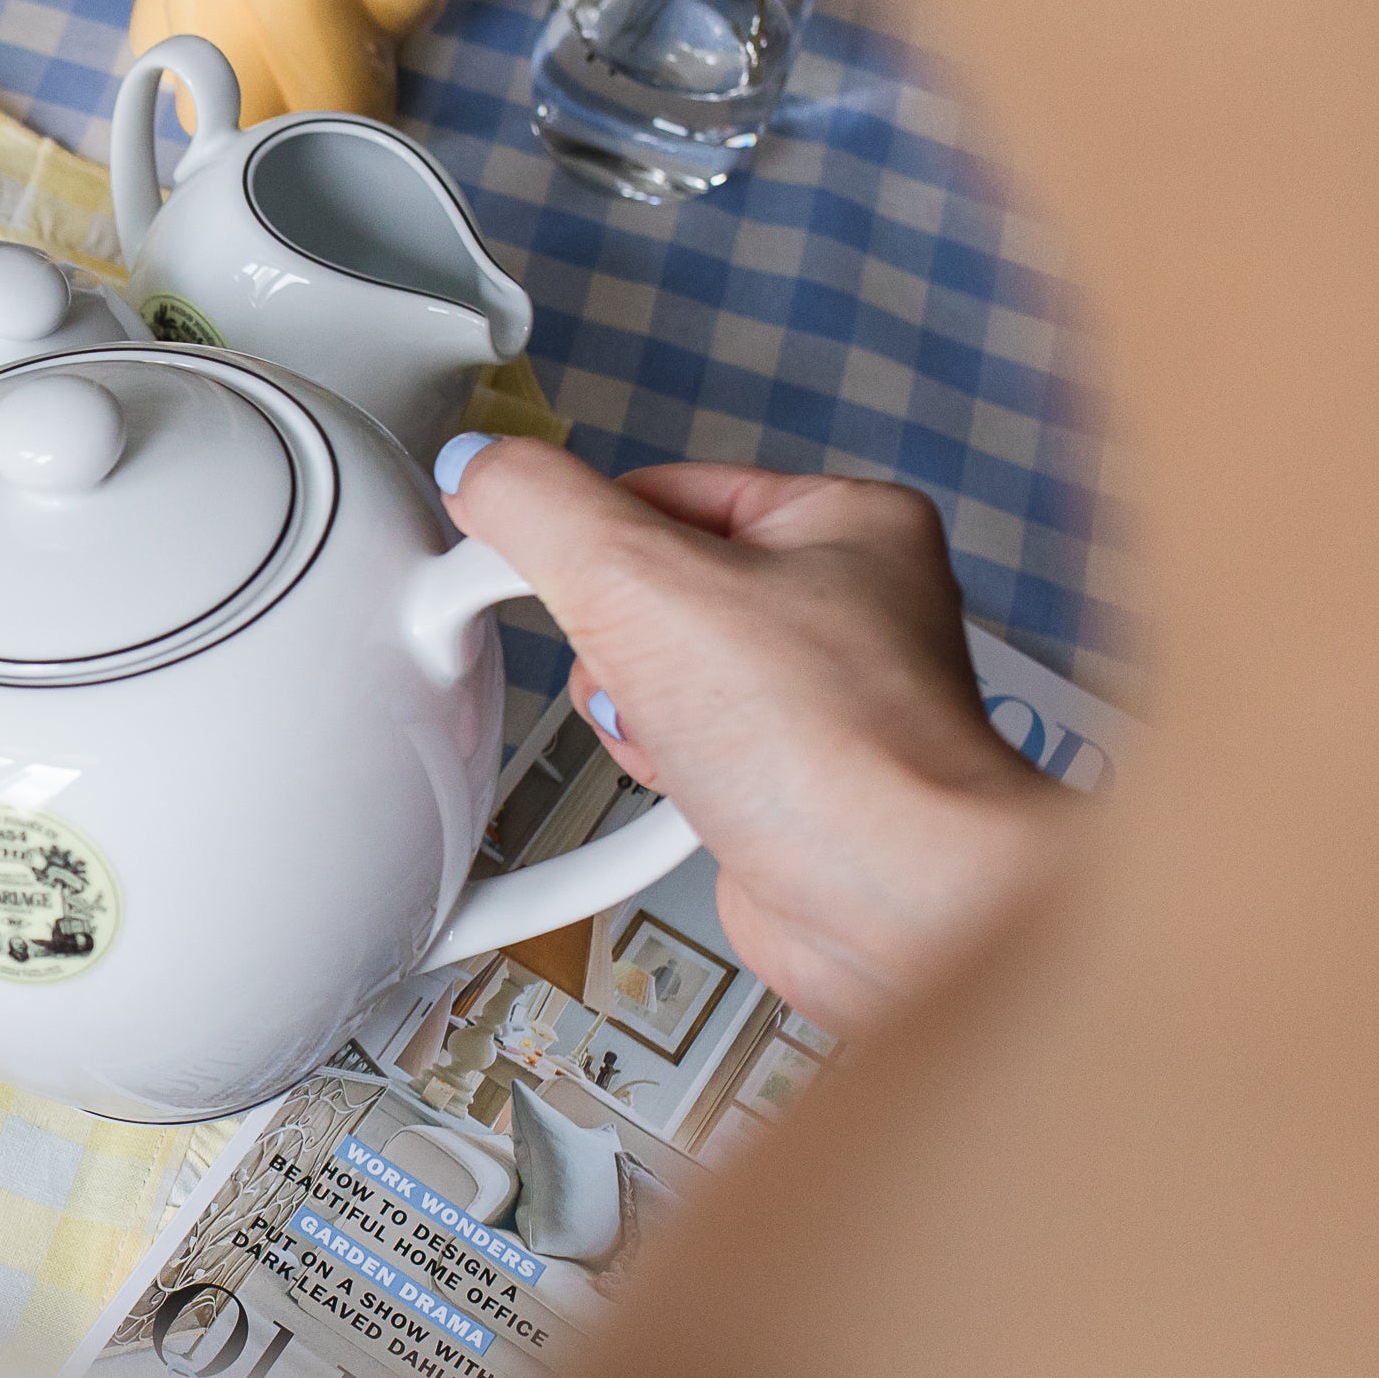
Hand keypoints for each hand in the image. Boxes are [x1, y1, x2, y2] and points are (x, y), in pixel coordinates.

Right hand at [438, 436, 1081, 1032]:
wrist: (896, 912)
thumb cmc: (830, 748)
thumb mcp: (644, 582)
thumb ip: (542, 508)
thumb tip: (482, 464)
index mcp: (844, 520)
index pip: (657, 490)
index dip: (585, 537)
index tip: (528, 567)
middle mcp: (846, 602)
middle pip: (648, 586)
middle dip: (615, 644)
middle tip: (640, 670)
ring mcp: (821, 698)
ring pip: (655, 673)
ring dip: (633, 713)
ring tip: (677, 737)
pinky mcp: (790, 779)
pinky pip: (682, 745)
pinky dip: (663, 768)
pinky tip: (687, 784)